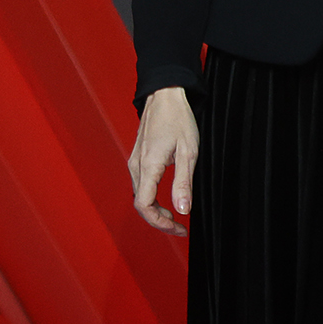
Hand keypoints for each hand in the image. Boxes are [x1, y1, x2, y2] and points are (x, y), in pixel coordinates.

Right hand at [129, 87, 198, 234]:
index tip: (178, 228)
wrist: (165, 95)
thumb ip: (184, 182)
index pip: (144, 206)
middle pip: (141, 205)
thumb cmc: (178, 119)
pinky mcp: (137, 158)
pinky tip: (166, 199)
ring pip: (140, 196)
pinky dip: (152, 198)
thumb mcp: (188, 152)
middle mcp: (136, 166)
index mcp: (148, 165)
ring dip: (155, 210)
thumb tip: (183, 210)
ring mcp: (134, 162)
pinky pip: (140, 185)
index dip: (160, 223)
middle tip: (180, 227)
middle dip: (159, 220)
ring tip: (176, 215)